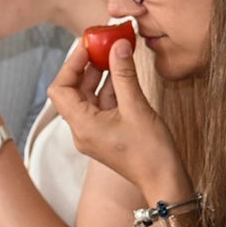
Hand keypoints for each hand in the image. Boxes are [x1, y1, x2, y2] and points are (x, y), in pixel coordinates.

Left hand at [45, 38, 185, 197]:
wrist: (165, 180)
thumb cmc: (151, 152)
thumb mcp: (137, 107)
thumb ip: (124, 74)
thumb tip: (117, 46)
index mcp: (82, 126)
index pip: (60, 89)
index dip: (71, 65)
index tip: (88, 47)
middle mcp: (82, 131)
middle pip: (73, 91)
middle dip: (87, 67)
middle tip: (102, 46)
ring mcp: (93, 133)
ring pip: (88, 97)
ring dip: (99, 76)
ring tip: (114, 55)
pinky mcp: (106, 134)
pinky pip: (101, 106)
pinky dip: (109, 89)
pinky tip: (123, 74)